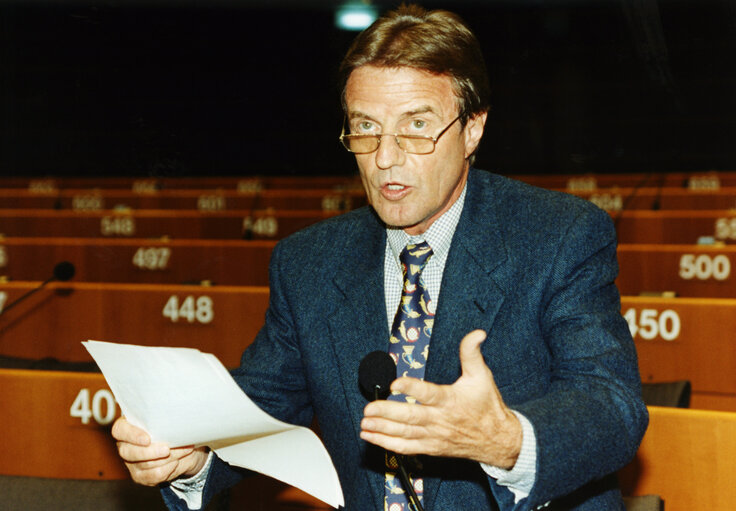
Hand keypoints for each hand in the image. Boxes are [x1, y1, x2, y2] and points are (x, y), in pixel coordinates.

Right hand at [111, 416, 208, 485]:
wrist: (185, 448)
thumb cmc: (173, 428)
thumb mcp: (169, 419)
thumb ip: (166, 418)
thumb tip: (175, 417)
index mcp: (127, 427)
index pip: (119, 430)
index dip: (132, 435)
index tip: (148, 439)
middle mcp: (125, 446)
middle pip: (128, 452)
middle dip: (150, 452)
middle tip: (167, 449)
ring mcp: (131, 463)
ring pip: (145, 464)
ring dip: (167, 459)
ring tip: (183, 450)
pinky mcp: (141, 476)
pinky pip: (153, 476)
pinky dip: (168, 469)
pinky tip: (177, 462)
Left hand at [360, 329, 522, 468]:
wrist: (498, 440)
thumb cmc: (487, 406)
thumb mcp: (482, 376)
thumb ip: (472, 353)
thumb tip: (477, 333)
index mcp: (450, 400)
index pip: (428, 393)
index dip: (411, 387)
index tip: (394, 383)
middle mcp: (440, 420)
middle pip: (410, 417)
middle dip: (387, 412)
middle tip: (369, 408)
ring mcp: (434, 436)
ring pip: (405, 433)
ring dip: (383, 428)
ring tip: (365, 422)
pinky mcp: (431, 448)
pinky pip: (407, 448)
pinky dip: (388, 444)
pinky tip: (372, 437)